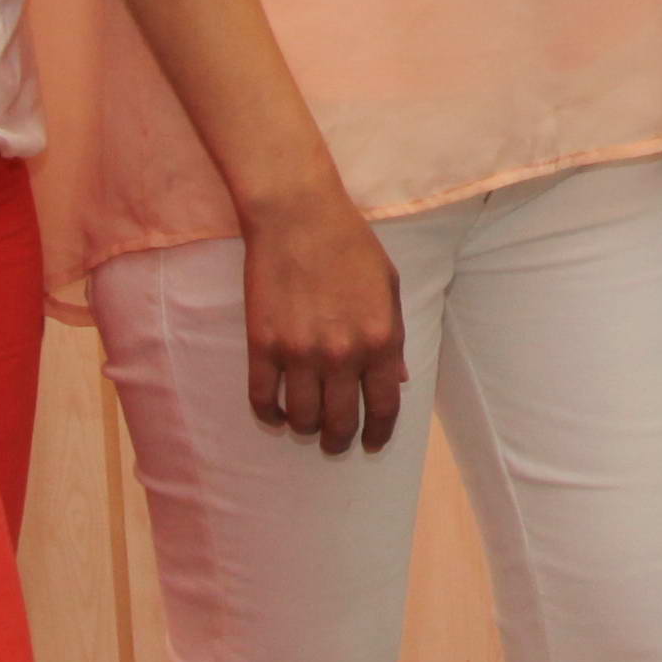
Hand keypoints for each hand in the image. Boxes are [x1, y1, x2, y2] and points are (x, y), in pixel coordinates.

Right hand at [241, 197, 410, 453]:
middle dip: (340, 442)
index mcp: (381, 340)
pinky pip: (262, 399)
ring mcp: (300, 353)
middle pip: (341, 423)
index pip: (384, 408)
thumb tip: (398, 380)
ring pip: (302, 418)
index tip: (372, 444)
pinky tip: (276, 412)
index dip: (379, 434)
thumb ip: (394, 338)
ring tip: (306, 424)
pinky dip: (269, 415)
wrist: (298, 216)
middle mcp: (343, 355)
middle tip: (336, 443)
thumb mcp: (389, 288)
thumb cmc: (350, 246)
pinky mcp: (263, 345)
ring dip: (305, 428)